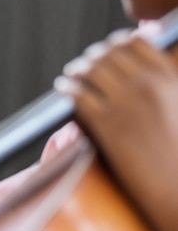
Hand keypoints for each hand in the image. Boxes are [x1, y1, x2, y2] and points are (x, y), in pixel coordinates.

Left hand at [54, 30, 177, 230]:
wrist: (176, 188)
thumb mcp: (177, 108)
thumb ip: (165, 86)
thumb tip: (142, 74)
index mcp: (169, 77)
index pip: (137, 43)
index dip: (118, 43)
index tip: (108, 47)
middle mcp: (148, 84)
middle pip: (109, 54)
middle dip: (93, 56)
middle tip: (84, 62)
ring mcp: (126, 103)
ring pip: (91, 70)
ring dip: (77, 69)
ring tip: (70, 74)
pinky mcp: (106, 123)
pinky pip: (79, 95)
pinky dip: (68, 88)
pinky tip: (63, 90)